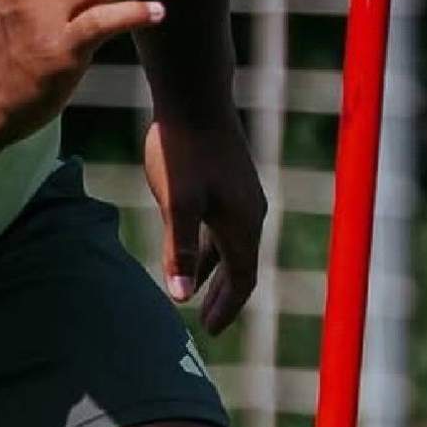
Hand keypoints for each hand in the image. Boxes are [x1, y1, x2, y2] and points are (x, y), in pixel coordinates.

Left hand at [145, 110, 266, 334]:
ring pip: (230, 244)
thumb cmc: (182, 149)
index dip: (228, 307)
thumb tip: (180, 298)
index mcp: (242, 223)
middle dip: (225, 295)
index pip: (242, 278)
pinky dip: (210, 243)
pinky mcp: (228, 177)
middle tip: (208, 322)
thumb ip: (178, 249)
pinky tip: (190, 243)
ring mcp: (240, 192)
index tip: (210, 330)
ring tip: (196, 292)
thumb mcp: (176, 202)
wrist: (193, 96)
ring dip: (215, 270)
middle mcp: (250, 211)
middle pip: (241, 265)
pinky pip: (223, 223)